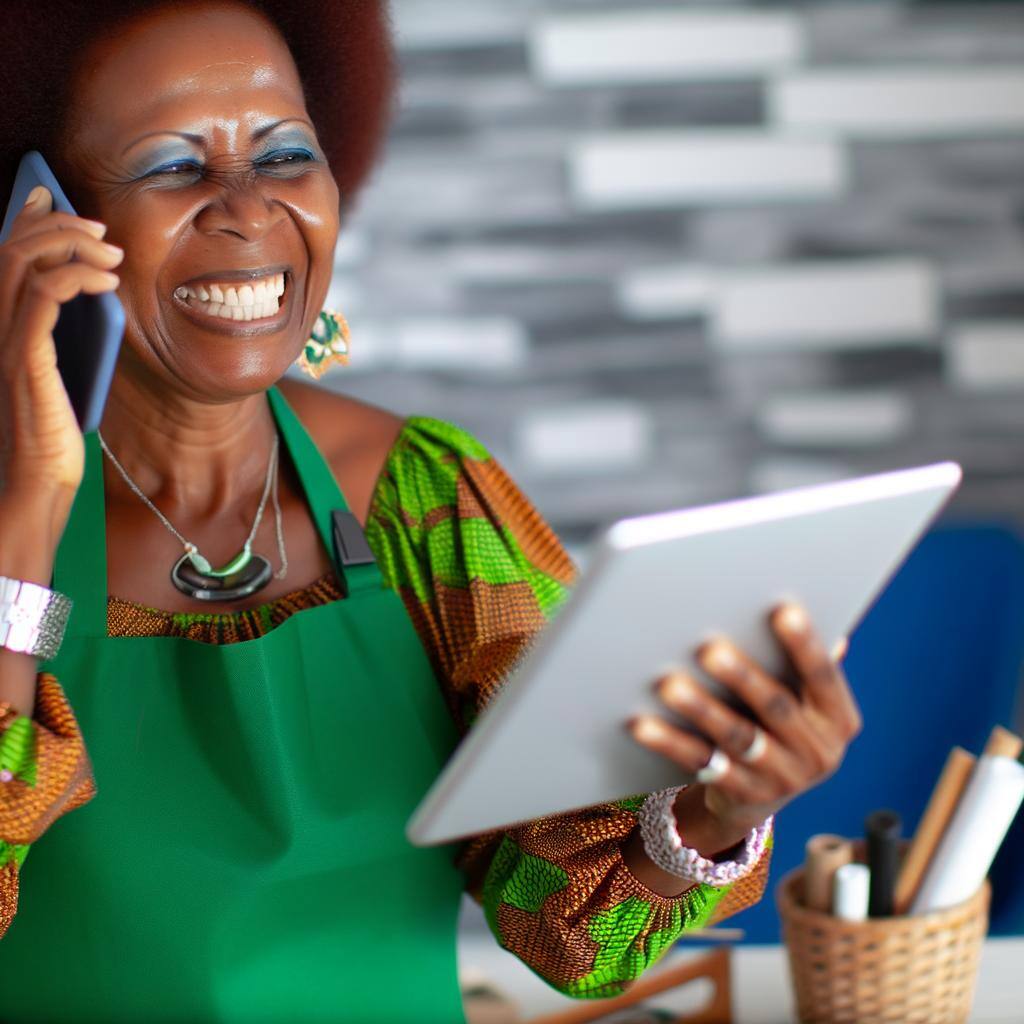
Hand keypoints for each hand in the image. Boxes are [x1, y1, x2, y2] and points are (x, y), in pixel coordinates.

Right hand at [0, 185, 122, 508]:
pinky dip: (76, 277)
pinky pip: (44, 297)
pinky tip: (107, 282)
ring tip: (110, 254)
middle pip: (11, 248)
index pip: (2, 255)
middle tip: (99, 230)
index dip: (24, 219)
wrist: (35, 483)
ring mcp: (2, 340)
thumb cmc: (50, 436)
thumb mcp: (59, 374)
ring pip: (22, 263)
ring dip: (70, 245)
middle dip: (56, 225)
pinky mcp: (23, 358)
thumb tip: (94, 295)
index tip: (53, 199)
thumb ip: (62, 333)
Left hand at [630, 604, 861, 856]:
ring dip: (701, 709)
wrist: (760, 794)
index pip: (824, 676)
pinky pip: (701, 764)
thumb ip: (803, 662)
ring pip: (736, 738)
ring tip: (668, 683)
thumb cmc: (780, 721)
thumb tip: (799, 607)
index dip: (805, 644)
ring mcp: (781, 779)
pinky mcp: (741, 795)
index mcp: (838, 718)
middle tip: (708, 648)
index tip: (783, 610)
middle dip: (742, 676)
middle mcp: (819, 753)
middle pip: (775, 707)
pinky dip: (670, 743)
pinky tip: (642, 724)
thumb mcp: (804, 698)